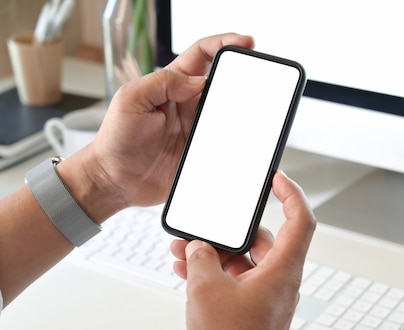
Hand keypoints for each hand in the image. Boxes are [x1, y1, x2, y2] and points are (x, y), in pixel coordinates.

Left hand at [59, 33, 254, 222]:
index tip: (245, 42)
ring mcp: (198, 129)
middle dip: (242, 76)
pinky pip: (227, 144)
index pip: (202, 55)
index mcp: (172, 85)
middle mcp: (188, 104)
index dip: (224, 43)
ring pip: (230, 114)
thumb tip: (198, 80)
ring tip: (251, 112)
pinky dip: (237, 142)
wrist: (116, 181)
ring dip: (242, 112)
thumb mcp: (130, 100)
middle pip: (224, 83)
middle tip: (256, 77)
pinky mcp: (203, 153)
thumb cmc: (116, 140)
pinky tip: (243, 141)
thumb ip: (161, 82)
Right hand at [170, 171, 315, 329]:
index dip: (291, 193)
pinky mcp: (255, 310)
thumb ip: (201, 257)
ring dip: (216, 255)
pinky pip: (238, 281)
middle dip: (227, 234)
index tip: (277, 178)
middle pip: (261, 240)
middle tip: (200, 232)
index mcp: (284, 270)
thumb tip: (200, 247)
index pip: (301, 219)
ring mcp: (268, 297)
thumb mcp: (205, 287)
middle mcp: (282, 281)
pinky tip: (188, 274)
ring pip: (245, 262)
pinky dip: (217, 274)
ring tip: (183, 255)